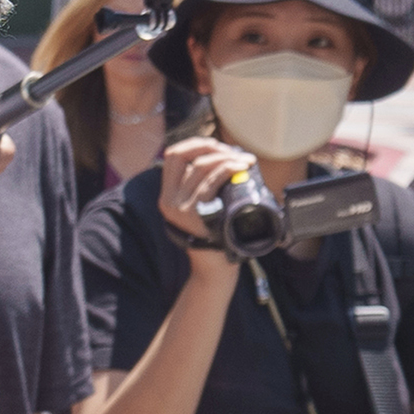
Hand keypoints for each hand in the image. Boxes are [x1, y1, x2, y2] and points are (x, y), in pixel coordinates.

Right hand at [154, 133, 258, 255]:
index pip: (173, 156)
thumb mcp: (202, 210)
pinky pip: (211, 182)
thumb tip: (227, 160)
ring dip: (227, 157)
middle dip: (210, 146)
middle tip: (234, 152)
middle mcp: (168, 200)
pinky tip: (241, 167)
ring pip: (201, 166)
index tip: (217, 145)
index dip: (195, 144)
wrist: (215, 269)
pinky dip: (228, 169)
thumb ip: (205, 189)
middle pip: (182, 155)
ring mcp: (180, 207)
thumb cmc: (216, 236)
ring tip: (246, 160)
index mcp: (167, 195)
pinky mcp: (194, 215)